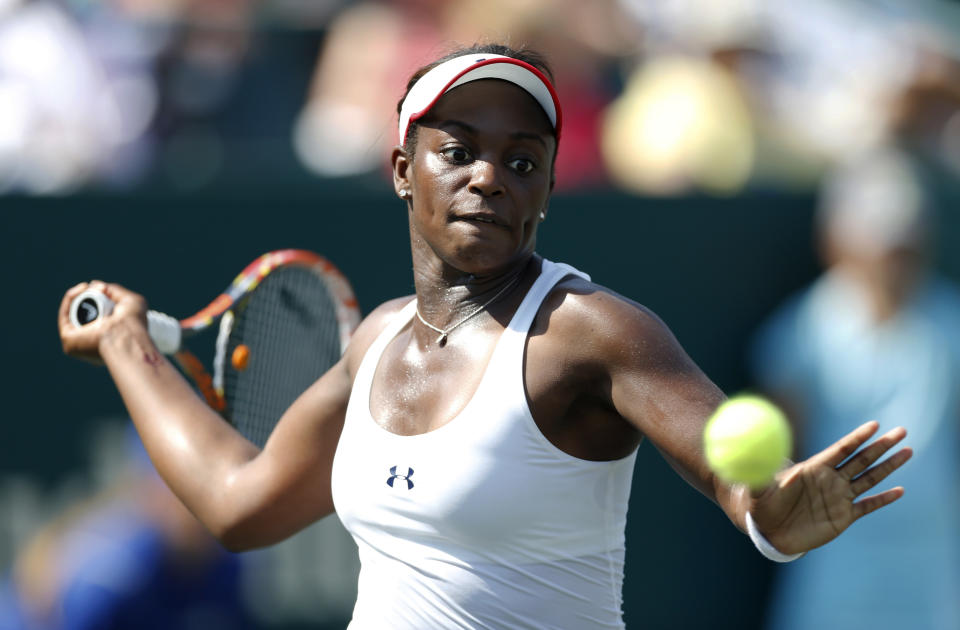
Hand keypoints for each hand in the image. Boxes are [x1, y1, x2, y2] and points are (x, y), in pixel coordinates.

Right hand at [58, 281, 148, 363]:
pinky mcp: (69, 340)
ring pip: (73, 313)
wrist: (126, 335)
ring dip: (78, 296)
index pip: (98, 317)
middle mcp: (92, 342)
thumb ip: (115, 291)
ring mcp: (79, 342)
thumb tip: (95, 284)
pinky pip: (64, 316)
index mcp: (108, 337)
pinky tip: (80, 290)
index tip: (102, 289)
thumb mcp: (131, 301)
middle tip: (94, 287)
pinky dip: (69, 300)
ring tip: (87, 287)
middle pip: (83, 314)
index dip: (98, 301)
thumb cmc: (134, 323)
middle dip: (87, 297)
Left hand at [748, 421, 911, 554]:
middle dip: (882, 445)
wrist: (768, 530)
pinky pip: (867, 506)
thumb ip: (760, 478)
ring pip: (869, 478)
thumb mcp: (758, 490)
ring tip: (907, 451)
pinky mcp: (843, 517)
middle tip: (902, 431)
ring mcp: (839, 497)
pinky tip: (899, 491)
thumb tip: (754, 462)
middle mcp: (830, 480)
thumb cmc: (761, 505)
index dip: (857, 437)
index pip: (841, 449)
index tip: (874, 424)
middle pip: (862, 459)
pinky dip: (883, 499)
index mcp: (813, 468)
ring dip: (888, 466)